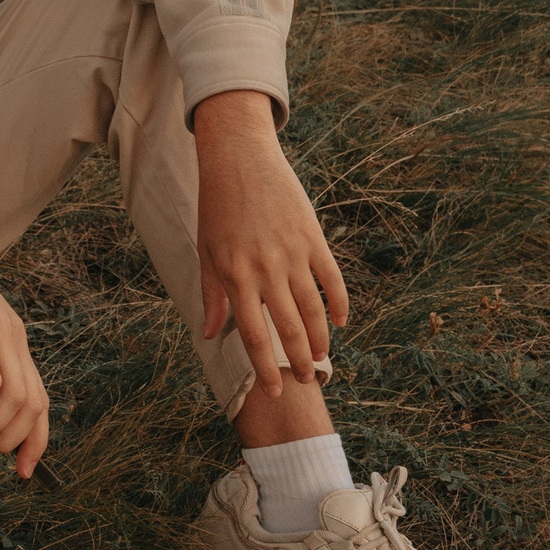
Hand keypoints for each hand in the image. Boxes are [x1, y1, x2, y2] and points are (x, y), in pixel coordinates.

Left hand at [193, 90, 348, 401]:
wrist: (238, 158)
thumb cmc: (217, 207)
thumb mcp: (207, 251)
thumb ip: (212, 295)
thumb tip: (210, 335)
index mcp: (235, 276)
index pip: (254, 335)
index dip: (266, 369)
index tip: (276, 391)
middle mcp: (266, 269)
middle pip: (288, 328)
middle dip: (300, 361)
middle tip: (309, 381)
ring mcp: (292, 253)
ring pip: (313, 308)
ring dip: (320, 338)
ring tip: (322, 359)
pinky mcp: (312, 237)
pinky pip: (332, 277)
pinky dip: (340, 302)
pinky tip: (342, 321)